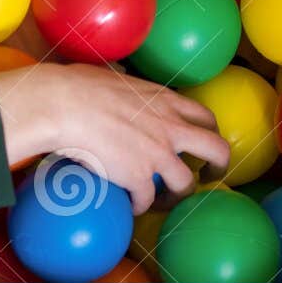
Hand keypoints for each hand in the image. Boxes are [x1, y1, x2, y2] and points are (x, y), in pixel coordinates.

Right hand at [0, 62, 230, 214]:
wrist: (63, 105)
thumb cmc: (78, 84)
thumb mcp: (116, 76)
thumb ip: (127, 83)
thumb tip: (119, 76)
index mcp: (165, 100)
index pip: (204, 117)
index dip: (209, 133)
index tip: (200, 145)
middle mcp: (170, 127)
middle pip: (217, 150)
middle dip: (218, 166)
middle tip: (207, 177)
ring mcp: (157, 154)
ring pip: (187, 184)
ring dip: (177, 195)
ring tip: (163, 200)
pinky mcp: (138, 177)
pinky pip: (148, 200)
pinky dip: (140, 206)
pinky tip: (130, 206)